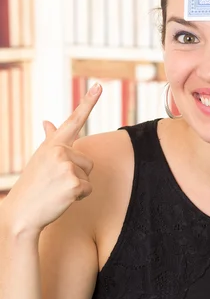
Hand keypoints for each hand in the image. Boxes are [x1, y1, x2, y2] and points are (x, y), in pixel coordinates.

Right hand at [4, 83, 101, 233]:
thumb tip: (48, 121)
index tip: (99, 85)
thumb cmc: (33, 185)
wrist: (21, 213)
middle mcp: (59, 151)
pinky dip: (79, 197)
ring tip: (57, 190)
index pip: (74, 120)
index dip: (89, 102)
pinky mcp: (73, 183)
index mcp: (53, 144)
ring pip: (89, 175)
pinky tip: (61, 198)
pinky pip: (88, 189)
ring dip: (78, 186)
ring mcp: (66, 166)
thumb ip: (50, 139)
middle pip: (88, 161)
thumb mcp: (40, 158)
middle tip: (56, 182)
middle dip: (78, 174)